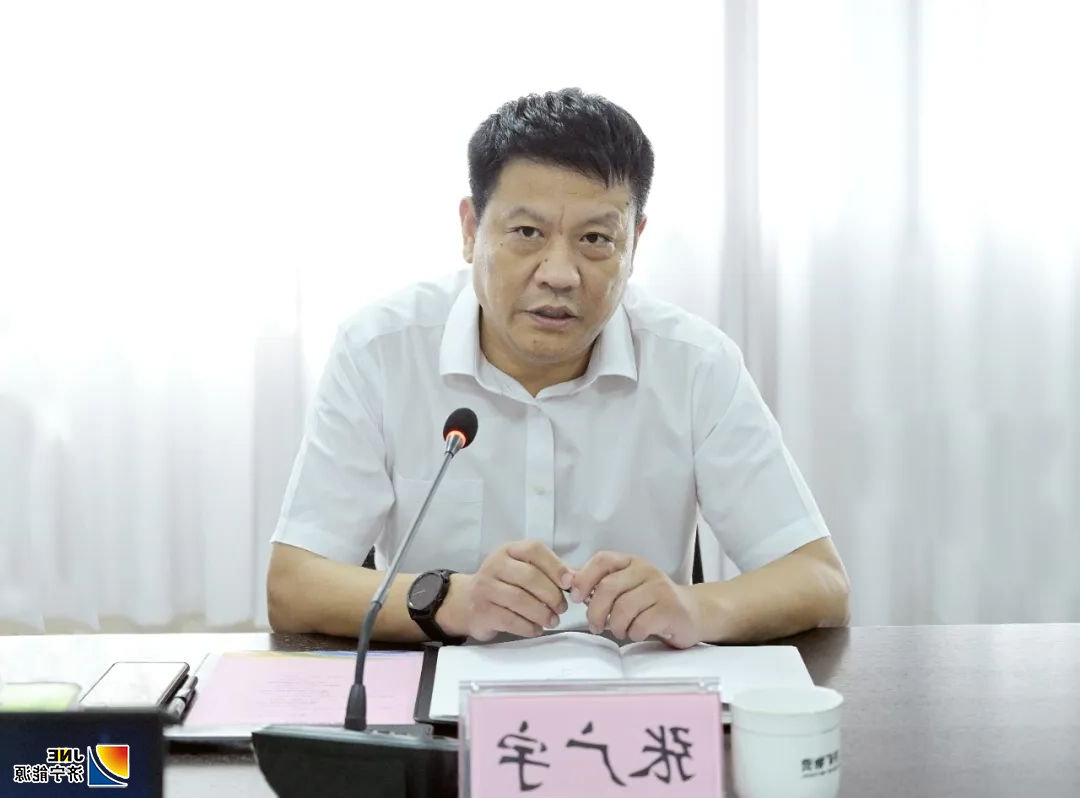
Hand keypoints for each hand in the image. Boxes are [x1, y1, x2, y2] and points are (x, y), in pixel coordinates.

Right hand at [440, 540, 572, 641]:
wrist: (467, 602)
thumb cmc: (504, 584)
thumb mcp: (522, 569)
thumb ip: (548, 572)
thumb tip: (576, 580)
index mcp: (509, 550)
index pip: (534, 550)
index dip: (555, 566)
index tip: (569, 583)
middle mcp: (494, 565)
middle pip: (530, 577)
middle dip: (552, 595)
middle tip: (562, 608)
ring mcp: (485, 588)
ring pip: (520, 600)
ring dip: (542, 613)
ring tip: (553, 621)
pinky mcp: (481, 611)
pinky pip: (510, 620)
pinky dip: (529, 627)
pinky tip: (537, 629)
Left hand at [569, 551, 703, 648]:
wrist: (693, 612)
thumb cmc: (653, 602)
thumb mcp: (628, 586)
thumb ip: (602, 583)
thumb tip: (570, 583)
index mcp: (631, 562)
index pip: (603, 560)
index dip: (584, 578)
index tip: (576, 597)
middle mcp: (646, 571)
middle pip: (608, 588)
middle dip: (596, 611)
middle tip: (596, 625)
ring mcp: (660, 589)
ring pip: (623, 608)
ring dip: (616, 626)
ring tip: (620, 630)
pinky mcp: (671, 609)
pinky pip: (640, 624)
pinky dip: (633, 633)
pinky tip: (638, 632)